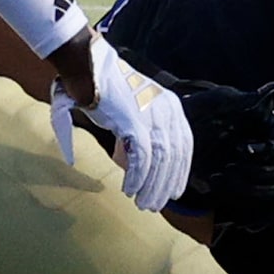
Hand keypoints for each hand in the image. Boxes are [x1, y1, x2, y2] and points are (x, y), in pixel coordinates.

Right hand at [51, 32, 195, 212]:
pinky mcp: (135, 122)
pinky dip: (137, 177)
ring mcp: (153, 115)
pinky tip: (129, 189)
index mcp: (171, 107)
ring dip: (152, 186)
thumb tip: (128, 163)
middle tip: (154, 205)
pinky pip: (142, 158)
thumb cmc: (105, 91)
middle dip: (165, 184)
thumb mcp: (131, 112)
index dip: (181, 171)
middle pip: (174, 156)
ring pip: (160, 160)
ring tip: (142, 202)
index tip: (174, 192)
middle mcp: (167, 110)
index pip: (184, 145)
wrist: (89, 69)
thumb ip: (137, 136)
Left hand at [173, 79, 273, 218]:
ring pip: (270, 188)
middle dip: (260, 172)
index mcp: (271, 130)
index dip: (269, 151)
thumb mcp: (226, 102)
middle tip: (232, 165)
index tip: (242, 148)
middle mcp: (269, 151)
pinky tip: (214, 178)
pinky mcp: (243, 185)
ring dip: (248, 184)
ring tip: (223, 172)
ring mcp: (257, 169)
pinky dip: (234, 191)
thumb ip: (254, 100)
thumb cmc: (203, 112)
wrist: (176, 134)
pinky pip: (250, 197)